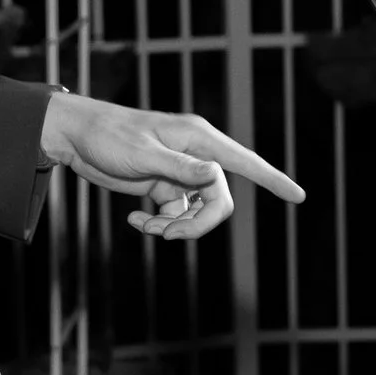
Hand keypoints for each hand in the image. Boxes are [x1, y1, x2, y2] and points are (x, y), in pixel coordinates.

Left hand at [40, 93, 306, 242]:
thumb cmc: (108, 137)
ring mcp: (179, 171)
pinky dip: (158, 224)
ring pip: (197, 212)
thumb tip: (216, 177)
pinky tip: (135, 219)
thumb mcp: (142, 154)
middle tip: (168, 236)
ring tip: (145, 227)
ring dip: (174, 227)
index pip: (245, 162)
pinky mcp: (163, 185)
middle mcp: (195, 155)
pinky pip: (175, 214)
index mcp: (198, 139)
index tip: (299, 196)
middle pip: (219, 200)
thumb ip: (180, 167)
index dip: (273, 180)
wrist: (76, 137)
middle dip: (198, 225)